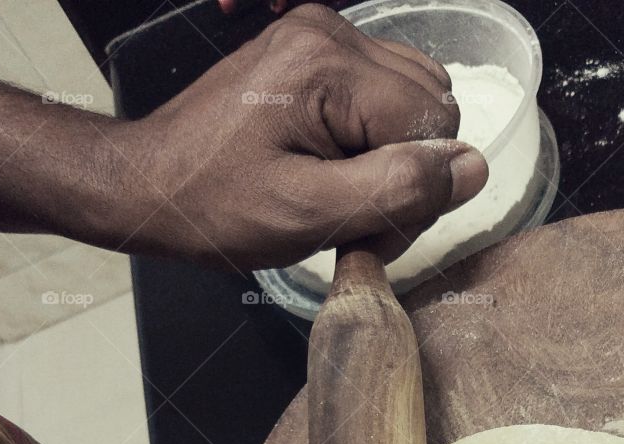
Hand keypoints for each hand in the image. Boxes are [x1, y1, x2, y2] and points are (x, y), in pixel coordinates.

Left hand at [117, 3, 487, 268]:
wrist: (150, 185)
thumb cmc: (216, 207)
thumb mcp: (309, 215)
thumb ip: (395, 190)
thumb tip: (473, 167)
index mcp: (330, 64)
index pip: (435, 123)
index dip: (415, 189)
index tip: (364, 230)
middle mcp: (331, 32)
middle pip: (431, 106)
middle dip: (405, 172)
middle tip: (348, 216)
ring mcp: (321, 36)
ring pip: (414, 100)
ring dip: (392, 158)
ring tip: (339, 194)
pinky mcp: (313, 52)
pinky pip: (382, 94)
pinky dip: (371, 141)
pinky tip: (332, 170)